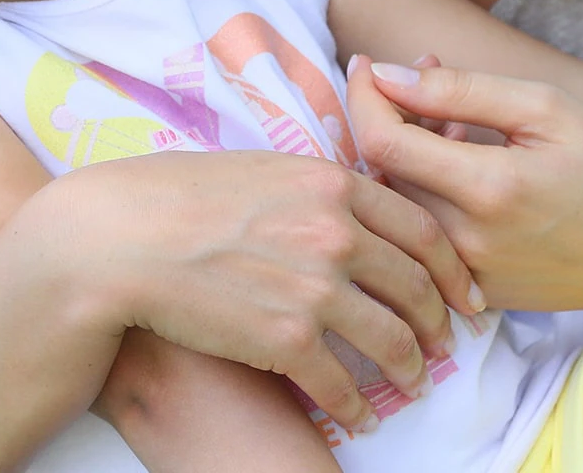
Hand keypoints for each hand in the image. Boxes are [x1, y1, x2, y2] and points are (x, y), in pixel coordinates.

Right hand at [53, 148, 482, 434]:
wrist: (119, 240)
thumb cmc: (172, 197)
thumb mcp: (257, 167)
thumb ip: (311, 186)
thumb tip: (345, 202)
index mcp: (331, 182)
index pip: (422, 228)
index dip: (452, 267)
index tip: (464, 293)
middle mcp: (335, 232)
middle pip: (417, 286)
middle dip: (439, 322)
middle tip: (446, 343)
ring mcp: (315, 287)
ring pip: (392, 340)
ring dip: (409, 368)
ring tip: (411, 383)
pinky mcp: (287, 340)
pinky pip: (344, 384)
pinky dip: (358, 405)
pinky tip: (359, 414)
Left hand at [344, 57, 582, 312]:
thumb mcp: (545, 107)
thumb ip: (457, 90)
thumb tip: (384, 75)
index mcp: (488, 189)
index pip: (380, 141)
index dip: (362, 97)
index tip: (365, 63)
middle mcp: (468, 242)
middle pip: (382, 172)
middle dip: (389, 116)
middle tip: (426, 79)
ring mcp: (468, 277)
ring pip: (399, 204)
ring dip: (407, 156)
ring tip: (454, 124)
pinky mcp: (474, 296)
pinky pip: (425, 238)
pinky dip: (428, 195)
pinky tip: (465, 169)